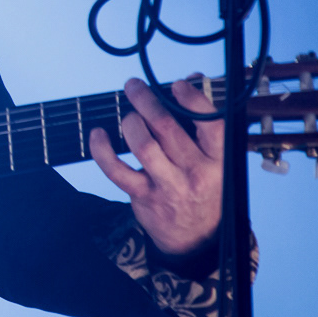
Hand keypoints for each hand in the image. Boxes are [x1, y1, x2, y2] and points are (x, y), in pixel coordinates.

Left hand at [91, 77, 222, 255]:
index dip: (193, 100)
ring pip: (144, 146)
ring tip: (128, 115)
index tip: (177, 84)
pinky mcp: (143, 196)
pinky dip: (102, 150)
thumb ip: (205, 120)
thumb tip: (195, 79)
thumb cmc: (205, 189)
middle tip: (134, 87)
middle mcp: (195, 172)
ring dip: (130, 123)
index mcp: (219, 160)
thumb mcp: (217, 160)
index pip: (211, 124)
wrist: (196, 238)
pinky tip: (98, 134)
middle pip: (167, 129)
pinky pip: (116, 170)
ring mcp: (168, 186)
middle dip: (146, 101)